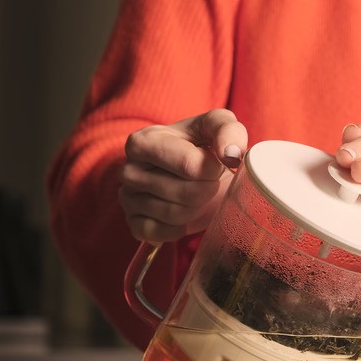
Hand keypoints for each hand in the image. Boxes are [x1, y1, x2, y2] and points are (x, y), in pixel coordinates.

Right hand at [120, 109, 247, 242]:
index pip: (190, 165)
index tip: (214, 164)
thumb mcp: (217, 126)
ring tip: (198, 195)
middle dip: (208, 190)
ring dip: (197, 208)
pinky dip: (180, 228)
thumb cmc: (202, 145)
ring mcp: (128, 199)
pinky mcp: (133, 224)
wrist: (193, 174)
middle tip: (209, 182)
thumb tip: (232, 154)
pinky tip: (184, 214)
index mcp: (144, 141)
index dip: (213, 169)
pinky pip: (162, 234)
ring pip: (175, 215)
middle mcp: (128, 170)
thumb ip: (228, 130)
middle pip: (186, 193)